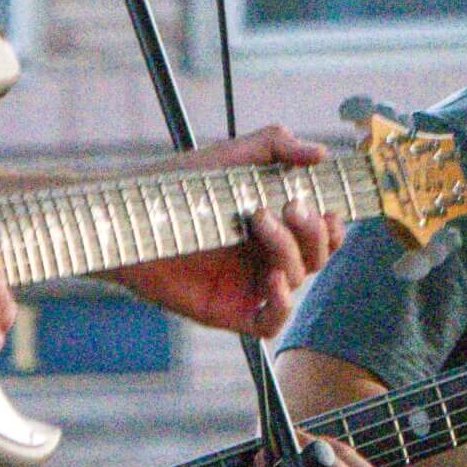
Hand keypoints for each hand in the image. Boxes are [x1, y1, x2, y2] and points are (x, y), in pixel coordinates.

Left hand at [108, 127, 341, 337]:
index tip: (326, 206)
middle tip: (291, 207)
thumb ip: (279, 145)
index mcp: (275, 223)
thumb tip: (321, 154)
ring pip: (299, 279)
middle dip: (314, 232)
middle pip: (318, 256)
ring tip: (258, 222)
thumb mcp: (234, 154)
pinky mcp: (229, 309)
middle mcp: (267, 255)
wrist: (134, 215)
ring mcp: (249, 284)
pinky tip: (272, 279)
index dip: (333, 224)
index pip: (323, 233)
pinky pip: (271, 321)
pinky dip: (282, 303)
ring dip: (289, 250)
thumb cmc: (180, 184)